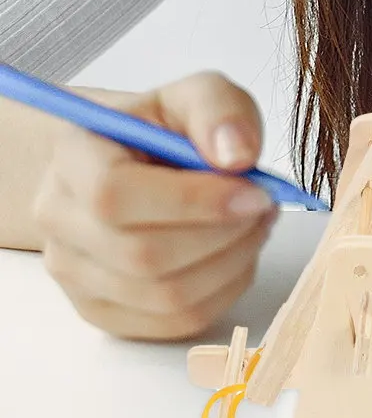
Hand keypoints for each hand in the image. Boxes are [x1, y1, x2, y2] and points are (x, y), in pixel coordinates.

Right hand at [32, 72, 278, 339]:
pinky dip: (223, 290)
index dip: (194, 201)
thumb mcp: (195, 94)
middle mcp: (60, 220)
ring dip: (231, 262)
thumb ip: (218, 109)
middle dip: (224, 234)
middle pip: (143, 257)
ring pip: (164, 297)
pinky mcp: (103, 310)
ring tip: (256, 223)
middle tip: (266, 204)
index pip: (115, 196)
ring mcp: (75, 273)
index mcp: (73, 157)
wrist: (130, 161)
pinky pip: (174, 323)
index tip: (255, 190)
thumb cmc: (164, 128)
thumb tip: (237, 156)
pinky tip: (237, 252)